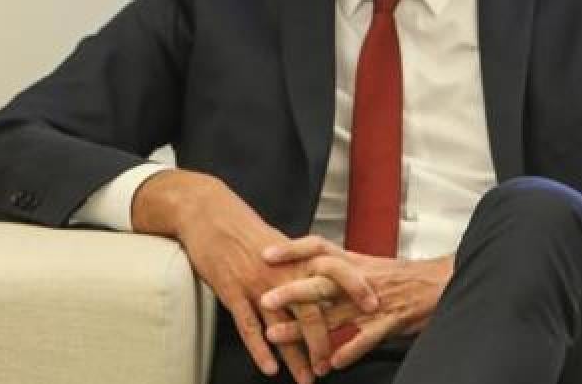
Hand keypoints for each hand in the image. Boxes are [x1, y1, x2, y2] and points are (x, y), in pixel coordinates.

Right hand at [131, 170, 377, 381]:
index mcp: (297, 256)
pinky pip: (249, 325)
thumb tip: (323, 278)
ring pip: (282, 324)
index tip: (373, 308)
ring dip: (296, 355)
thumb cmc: (244, 228)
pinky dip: (260, 349)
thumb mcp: (279, 243)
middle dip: (323, 341)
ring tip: (307, 378)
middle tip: (330, 366)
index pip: (335, 272)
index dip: (356, 288)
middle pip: (311, 309)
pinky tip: (270, 368)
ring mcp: (257, 282)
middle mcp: (282, 271)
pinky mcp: (232, 291)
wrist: (209, 213)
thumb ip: (300, 262)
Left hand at [258, 236, 453, 369]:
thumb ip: (339, 271)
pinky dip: (350, 349)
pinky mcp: (390, 320)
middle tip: (265, 300)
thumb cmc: (403, 278)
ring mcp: (374, 300)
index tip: (266, 254)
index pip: (318, 247)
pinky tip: (333, 362)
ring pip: (335, 313)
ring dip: (305, 328)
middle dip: (292, 291)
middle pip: (321, 281)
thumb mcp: (368, 267)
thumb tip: (307, 273)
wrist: (440, 282)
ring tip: (278, 336)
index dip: (292, 249)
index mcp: (354, 261)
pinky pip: (367, 337)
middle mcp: (360, 278)